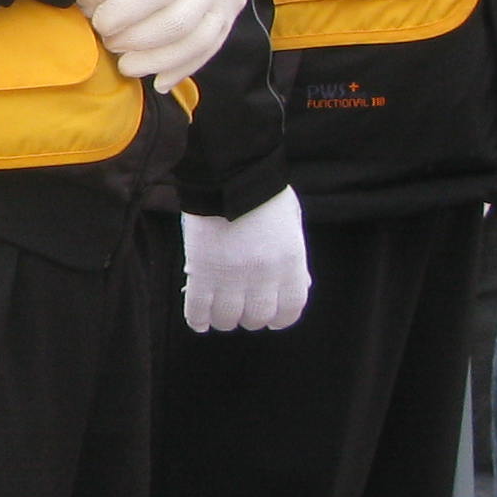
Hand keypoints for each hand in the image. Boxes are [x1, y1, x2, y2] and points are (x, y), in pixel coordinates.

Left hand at [81, 0, 248, 84]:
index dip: (126, 11)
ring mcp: (230, 0)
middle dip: (137, 39)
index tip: (98, 19)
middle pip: (177, 22)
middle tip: (106, 40)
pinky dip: (185, 68)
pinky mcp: (231, 15)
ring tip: (125, 66)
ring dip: (158, 61)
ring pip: (196, 42)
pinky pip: (211, 48)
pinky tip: (159, 81)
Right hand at [179, 188, 311, 332]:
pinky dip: (197, 319)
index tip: (269, 317)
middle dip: (248, 316)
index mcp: (290, 264)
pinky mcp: (202, 271)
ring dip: (223, 320)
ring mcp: (231, 276)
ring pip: (227, 318)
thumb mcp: (292, 225)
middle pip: (256, 317)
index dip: (278, 318)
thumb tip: (300, 285)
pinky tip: (198, 322)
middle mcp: (264, 276)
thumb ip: (294, 258)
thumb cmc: (263, 194)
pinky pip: (199, 308)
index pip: (289, 310)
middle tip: (240, 308)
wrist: (230, 174)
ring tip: (218, 313)